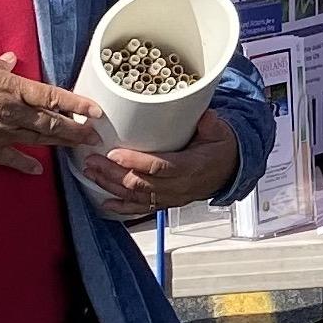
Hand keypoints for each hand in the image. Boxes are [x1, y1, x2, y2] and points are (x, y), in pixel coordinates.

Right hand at [0, 57, 99, 174]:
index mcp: (13, 89)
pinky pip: (10, 159)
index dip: (76, 103)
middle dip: (76, 130)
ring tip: (78, 147)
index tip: (95, 110)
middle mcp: (13, 113)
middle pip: (52, 123)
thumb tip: (10, 59)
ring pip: (38, 140)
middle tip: (94, 136)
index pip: (53, 96)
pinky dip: (25, 165)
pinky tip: (37, 171)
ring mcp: (2, 133)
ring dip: (60, 143)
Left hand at [80, 110, 239, 216]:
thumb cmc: (221, 149)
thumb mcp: (220, 131)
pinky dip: (123, 207)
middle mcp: (179, 186)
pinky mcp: (166, 202)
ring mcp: (172, 197)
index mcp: (191, 167)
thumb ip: (210, 123)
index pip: (159, 167)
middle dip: (113, 173)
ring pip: (137, 196)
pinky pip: (142, 208)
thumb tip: (202, 114)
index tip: (114, 153)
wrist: (230, 171)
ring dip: (112, 186)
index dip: (135, 162)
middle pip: (141, 184)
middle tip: (93, 160)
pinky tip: (105, 203)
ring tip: (92, 173)